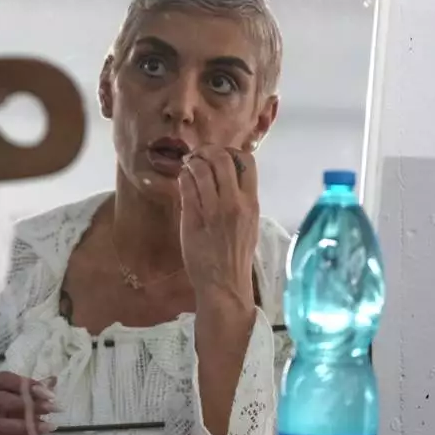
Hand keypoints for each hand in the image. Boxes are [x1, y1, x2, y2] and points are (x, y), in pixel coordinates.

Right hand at [0, 372, 57, 434]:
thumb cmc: (9, 418)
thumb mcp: (23, 402)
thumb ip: (35, 391)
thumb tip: (53, 380)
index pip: (1, 379)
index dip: (24, 384)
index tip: (48, 393)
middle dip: (26, 404)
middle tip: (51, 408)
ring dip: (25, 426)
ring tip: (47, 426)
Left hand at [178, 145, 257, 307]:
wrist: (225, 283)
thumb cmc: (236, 255)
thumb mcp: (248, 224)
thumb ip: (240, 200)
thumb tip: (228, 178)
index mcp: (252, 203)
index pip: (247, 162)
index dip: (231, 151)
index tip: (220, 155)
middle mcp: (234, 203)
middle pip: (223, 159)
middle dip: (208, 151)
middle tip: (199, 155)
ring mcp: (213, 210)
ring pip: (202, 169)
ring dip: (192, 162)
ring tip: (188, 165)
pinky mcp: (193, 218)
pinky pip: (187, 188)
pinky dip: (183, 178)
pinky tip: (182, 179)